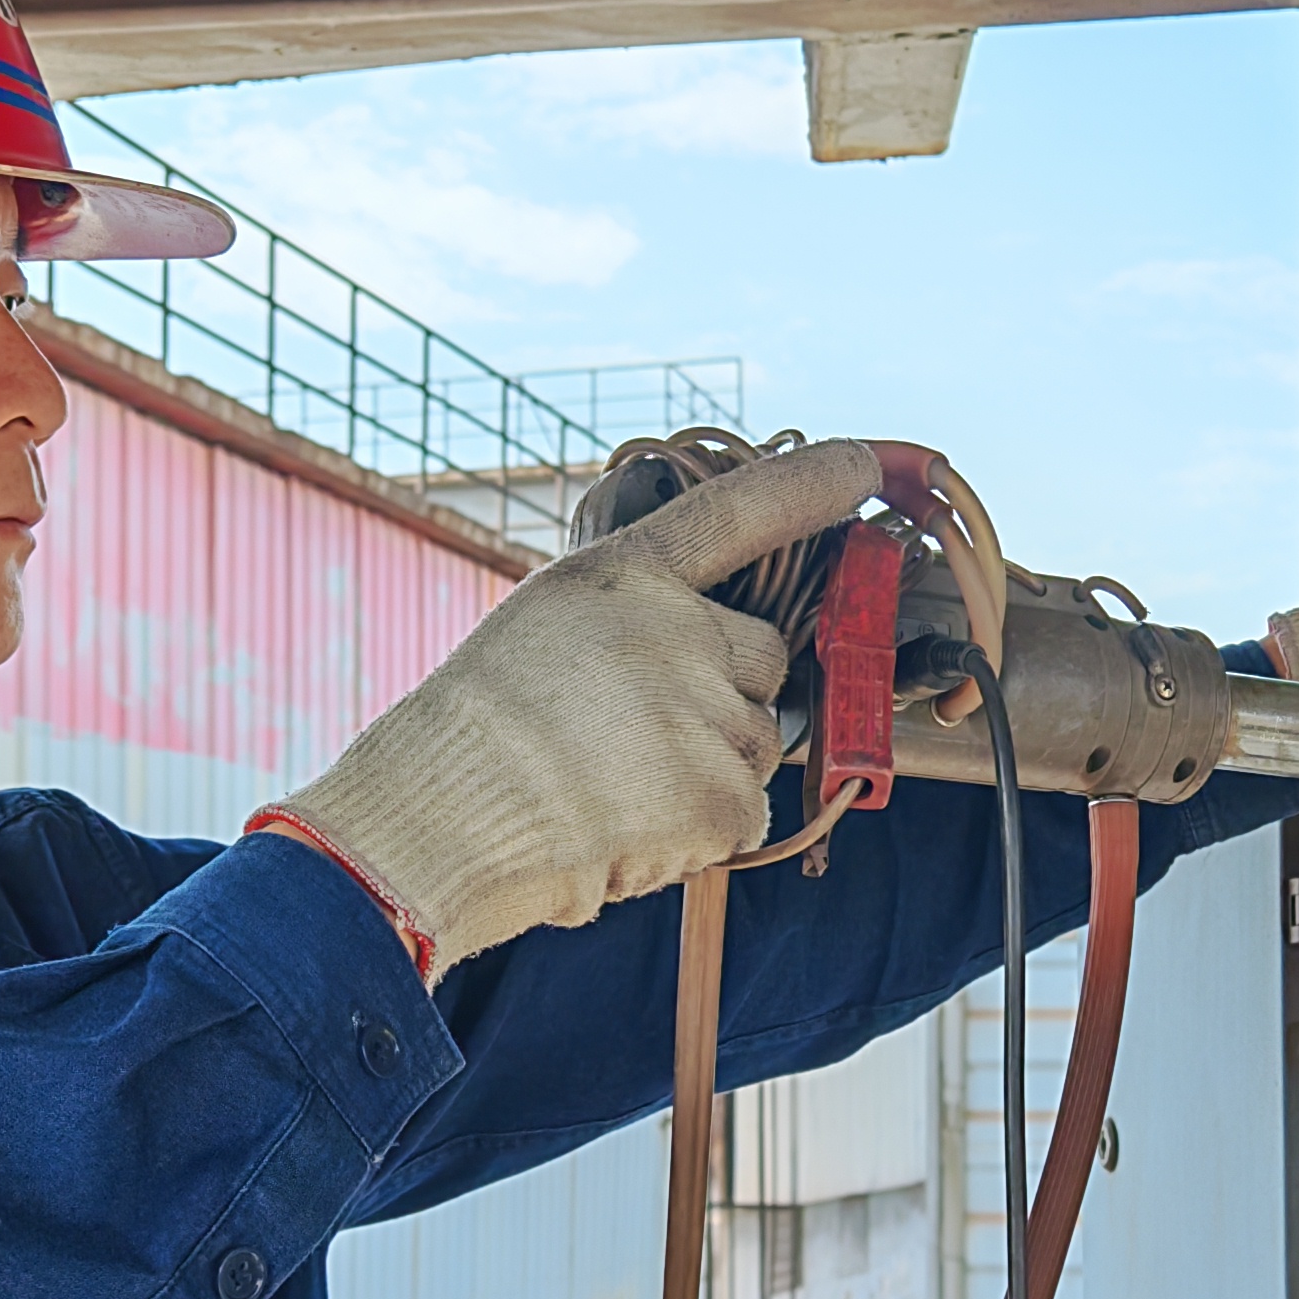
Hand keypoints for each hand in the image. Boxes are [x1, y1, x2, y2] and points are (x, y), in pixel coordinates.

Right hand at [259, 439, 883, 973]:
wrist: (438, 821)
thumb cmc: (472, 740)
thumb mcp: (544, 631)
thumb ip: (628, 626)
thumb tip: (699, 656)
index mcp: (623, 578)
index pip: (735, 511)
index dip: (804, 484)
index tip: (859, 462)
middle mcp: (677, 630)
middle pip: (763, 660)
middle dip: (727, 698)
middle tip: (639, 738)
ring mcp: (705, 711)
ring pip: (754, 744)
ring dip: (706, 773)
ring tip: (612, 790)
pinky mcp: (720, 794)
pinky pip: (743, 816)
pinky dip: (699, 836)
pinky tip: (626, 831)